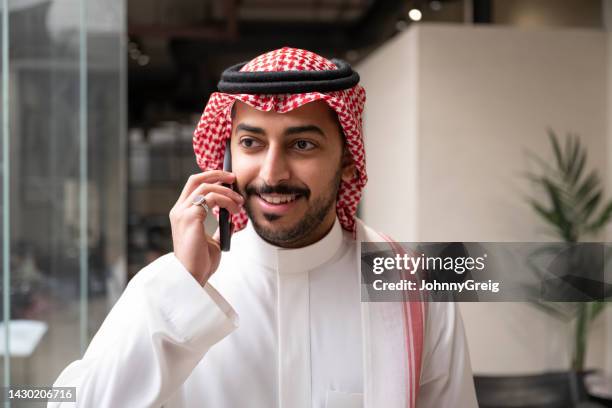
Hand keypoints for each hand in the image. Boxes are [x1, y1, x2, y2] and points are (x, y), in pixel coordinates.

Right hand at [169, 170, 243, 285]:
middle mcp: (179, 210)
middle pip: (196, 179)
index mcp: (182, 214)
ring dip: (227, 192)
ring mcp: (183, 213)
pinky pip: (212, 198)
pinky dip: (226, 201)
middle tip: (234, 178)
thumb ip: (218, 230)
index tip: (229, 181)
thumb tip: (230, 222)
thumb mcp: (212, 242)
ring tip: (239, 203)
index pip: (194, 186)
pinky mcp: (190, 217)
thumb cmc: (201, 262)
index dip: (211, 178)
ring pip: (207, 187)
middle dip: (217, 174)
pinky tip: (234, 211)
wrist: (193, 276)